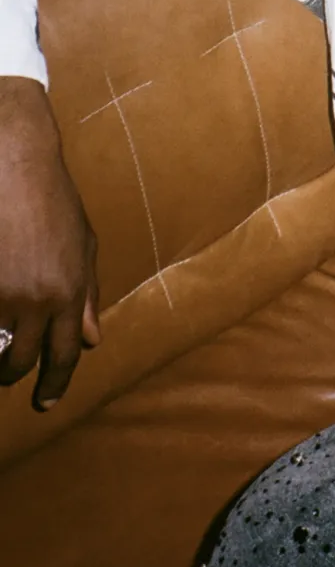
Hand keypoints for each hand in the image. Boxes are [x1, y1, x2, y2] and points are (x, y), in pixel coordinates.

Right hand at [0, 77, 99, 407]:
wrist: (16, 163)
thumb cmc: (53, 200)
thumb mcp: (84, 245)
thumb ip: (89, 294)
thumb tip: (93, 340)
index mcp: (70, 293)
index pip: (65, 354)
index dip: (54, 384)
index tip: (45, 403)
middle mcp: (38, 300)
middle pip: (21, 361)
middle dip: (12, 374)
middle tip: (5, 374)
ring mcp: (2, 293)